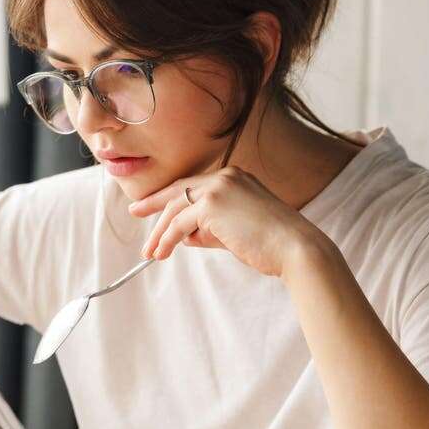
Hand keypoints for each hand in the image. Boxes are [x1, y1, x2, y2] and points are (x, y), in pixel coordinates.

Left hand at [128, 166, 323, 276]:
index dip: (168, 196)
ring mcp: (218, 188)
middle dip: (154, 205)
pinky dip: (167, 239)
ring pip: (175, 209)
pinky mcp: (212, 204)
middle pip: (179, 191)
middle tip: (134, 212)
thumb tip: (184, 237)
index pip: (192, 186)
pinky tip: (162, 252)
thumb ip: (209, 230)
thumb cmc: (270, 244)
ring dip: (159, 232)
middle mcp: (225, 176)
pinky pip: (179, 224)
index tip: (149, 205)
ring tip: (150, 252)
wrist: (295, 248)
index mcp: (233, 178)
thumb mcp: (234, 232)